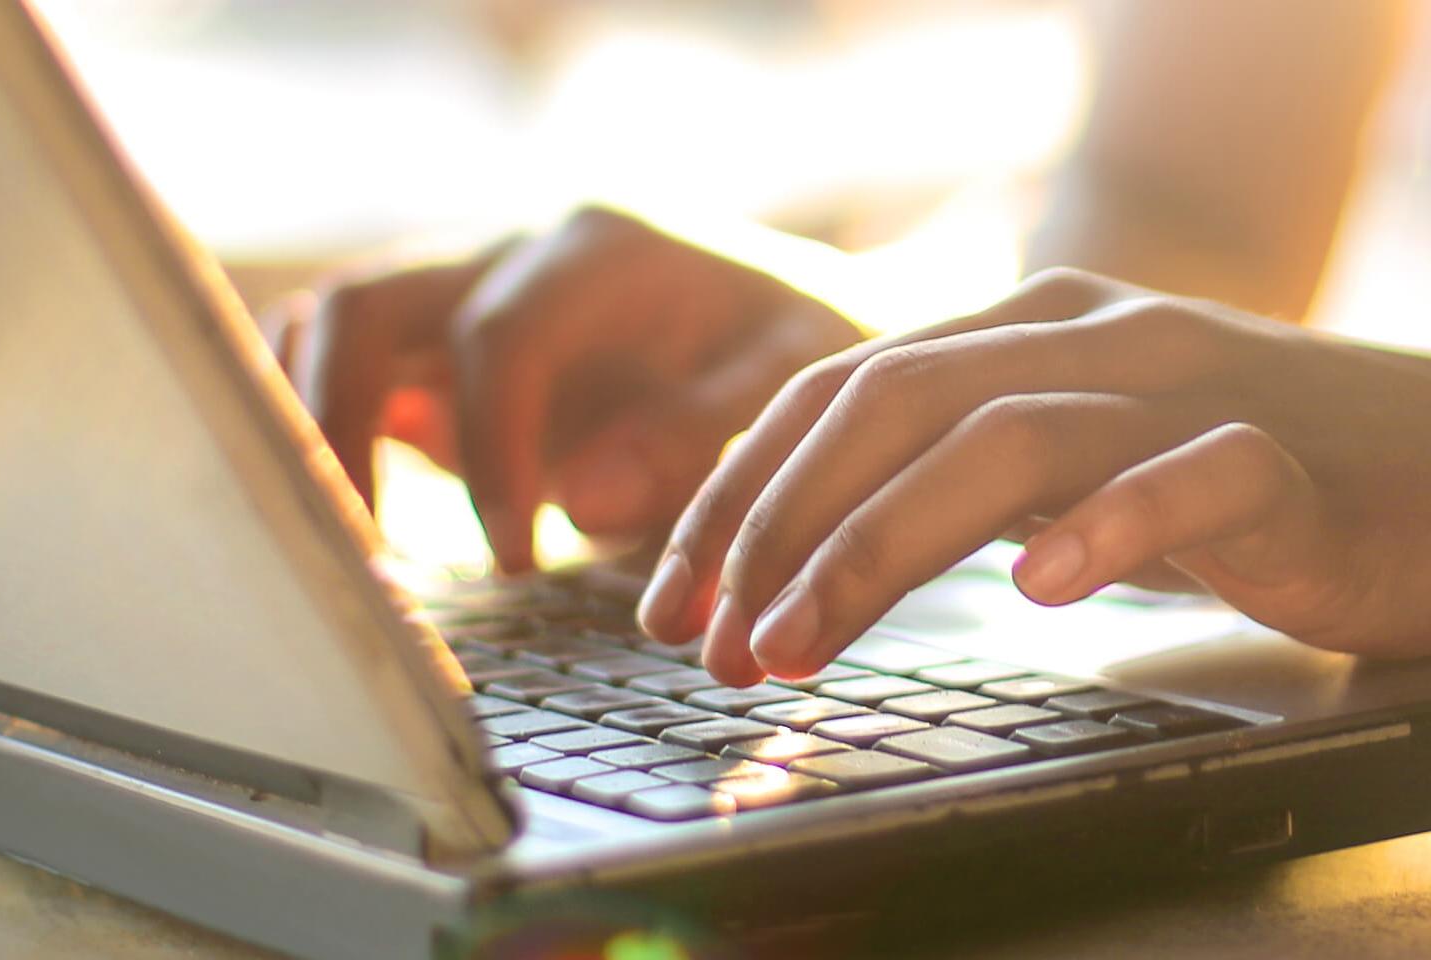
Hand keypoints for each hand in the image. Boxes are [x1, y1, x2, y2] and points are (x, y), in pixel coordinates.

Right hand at [279, 208, 860, 570]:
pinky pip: (345, 363)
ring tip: (336, 542)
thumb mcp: (781, 379)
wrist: (775, 309)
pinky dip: (321, 426)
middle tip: (363, 553)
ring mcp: (463, 290)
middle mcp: (510, 255)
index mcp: (598, 253)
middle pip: (364, 309)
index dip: (492, 453)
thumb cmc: (782, 347)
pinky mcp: (440, 341)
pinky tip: (350, 514)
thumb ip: (696, 432)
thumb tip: (582, 501)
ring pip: (327, 326)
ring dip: (308, 426)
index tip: (517, 560)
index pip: (498, 338)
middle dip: (338, 430)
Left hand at [635, 267, 1430, 684]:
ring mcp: (1188, 389)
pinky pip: (1193, 479)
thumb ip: (946, 478)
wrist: (1425, 462)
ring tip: (800, 642)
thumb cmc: (1220, 475)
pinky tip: (1039, 590)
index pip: (834, 392)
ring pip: (1008, 437)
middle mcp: (1087, 338)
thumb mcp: (1056, 459)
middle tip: (713, 640)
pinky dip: (1108, 528)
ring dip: (880, 544)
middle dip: (778, 525)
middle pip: (892, 403)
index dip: (739, 494)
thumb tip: (797, 552)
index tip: (674, 599)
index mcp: (1017, 331)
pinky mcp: (1285, 460)